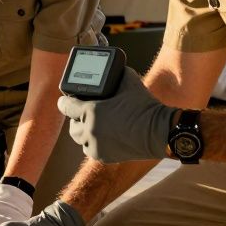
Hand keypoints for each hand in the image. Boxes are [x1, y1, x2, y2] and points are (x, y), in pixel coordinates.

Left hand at [57, 66, 177, 163]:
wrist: (160, 132)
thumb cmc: (145, 106)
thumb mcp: (130, 82)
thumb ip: (117, 74)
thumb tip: (114, 68)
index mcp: (90, 111)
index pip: (65, 106)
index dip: (65, 102)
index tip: (65, 100)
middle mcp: (89, 130)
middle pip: (72, 125)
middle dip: (75, 118)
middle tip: (84, 113)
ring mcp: (96, 145)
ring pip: (80, 139)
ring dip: (84, 132)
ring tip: (93, 125)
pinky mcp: (104, 156)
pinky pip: (91, 149)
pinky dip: (94, 143)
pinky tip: (103, 137)